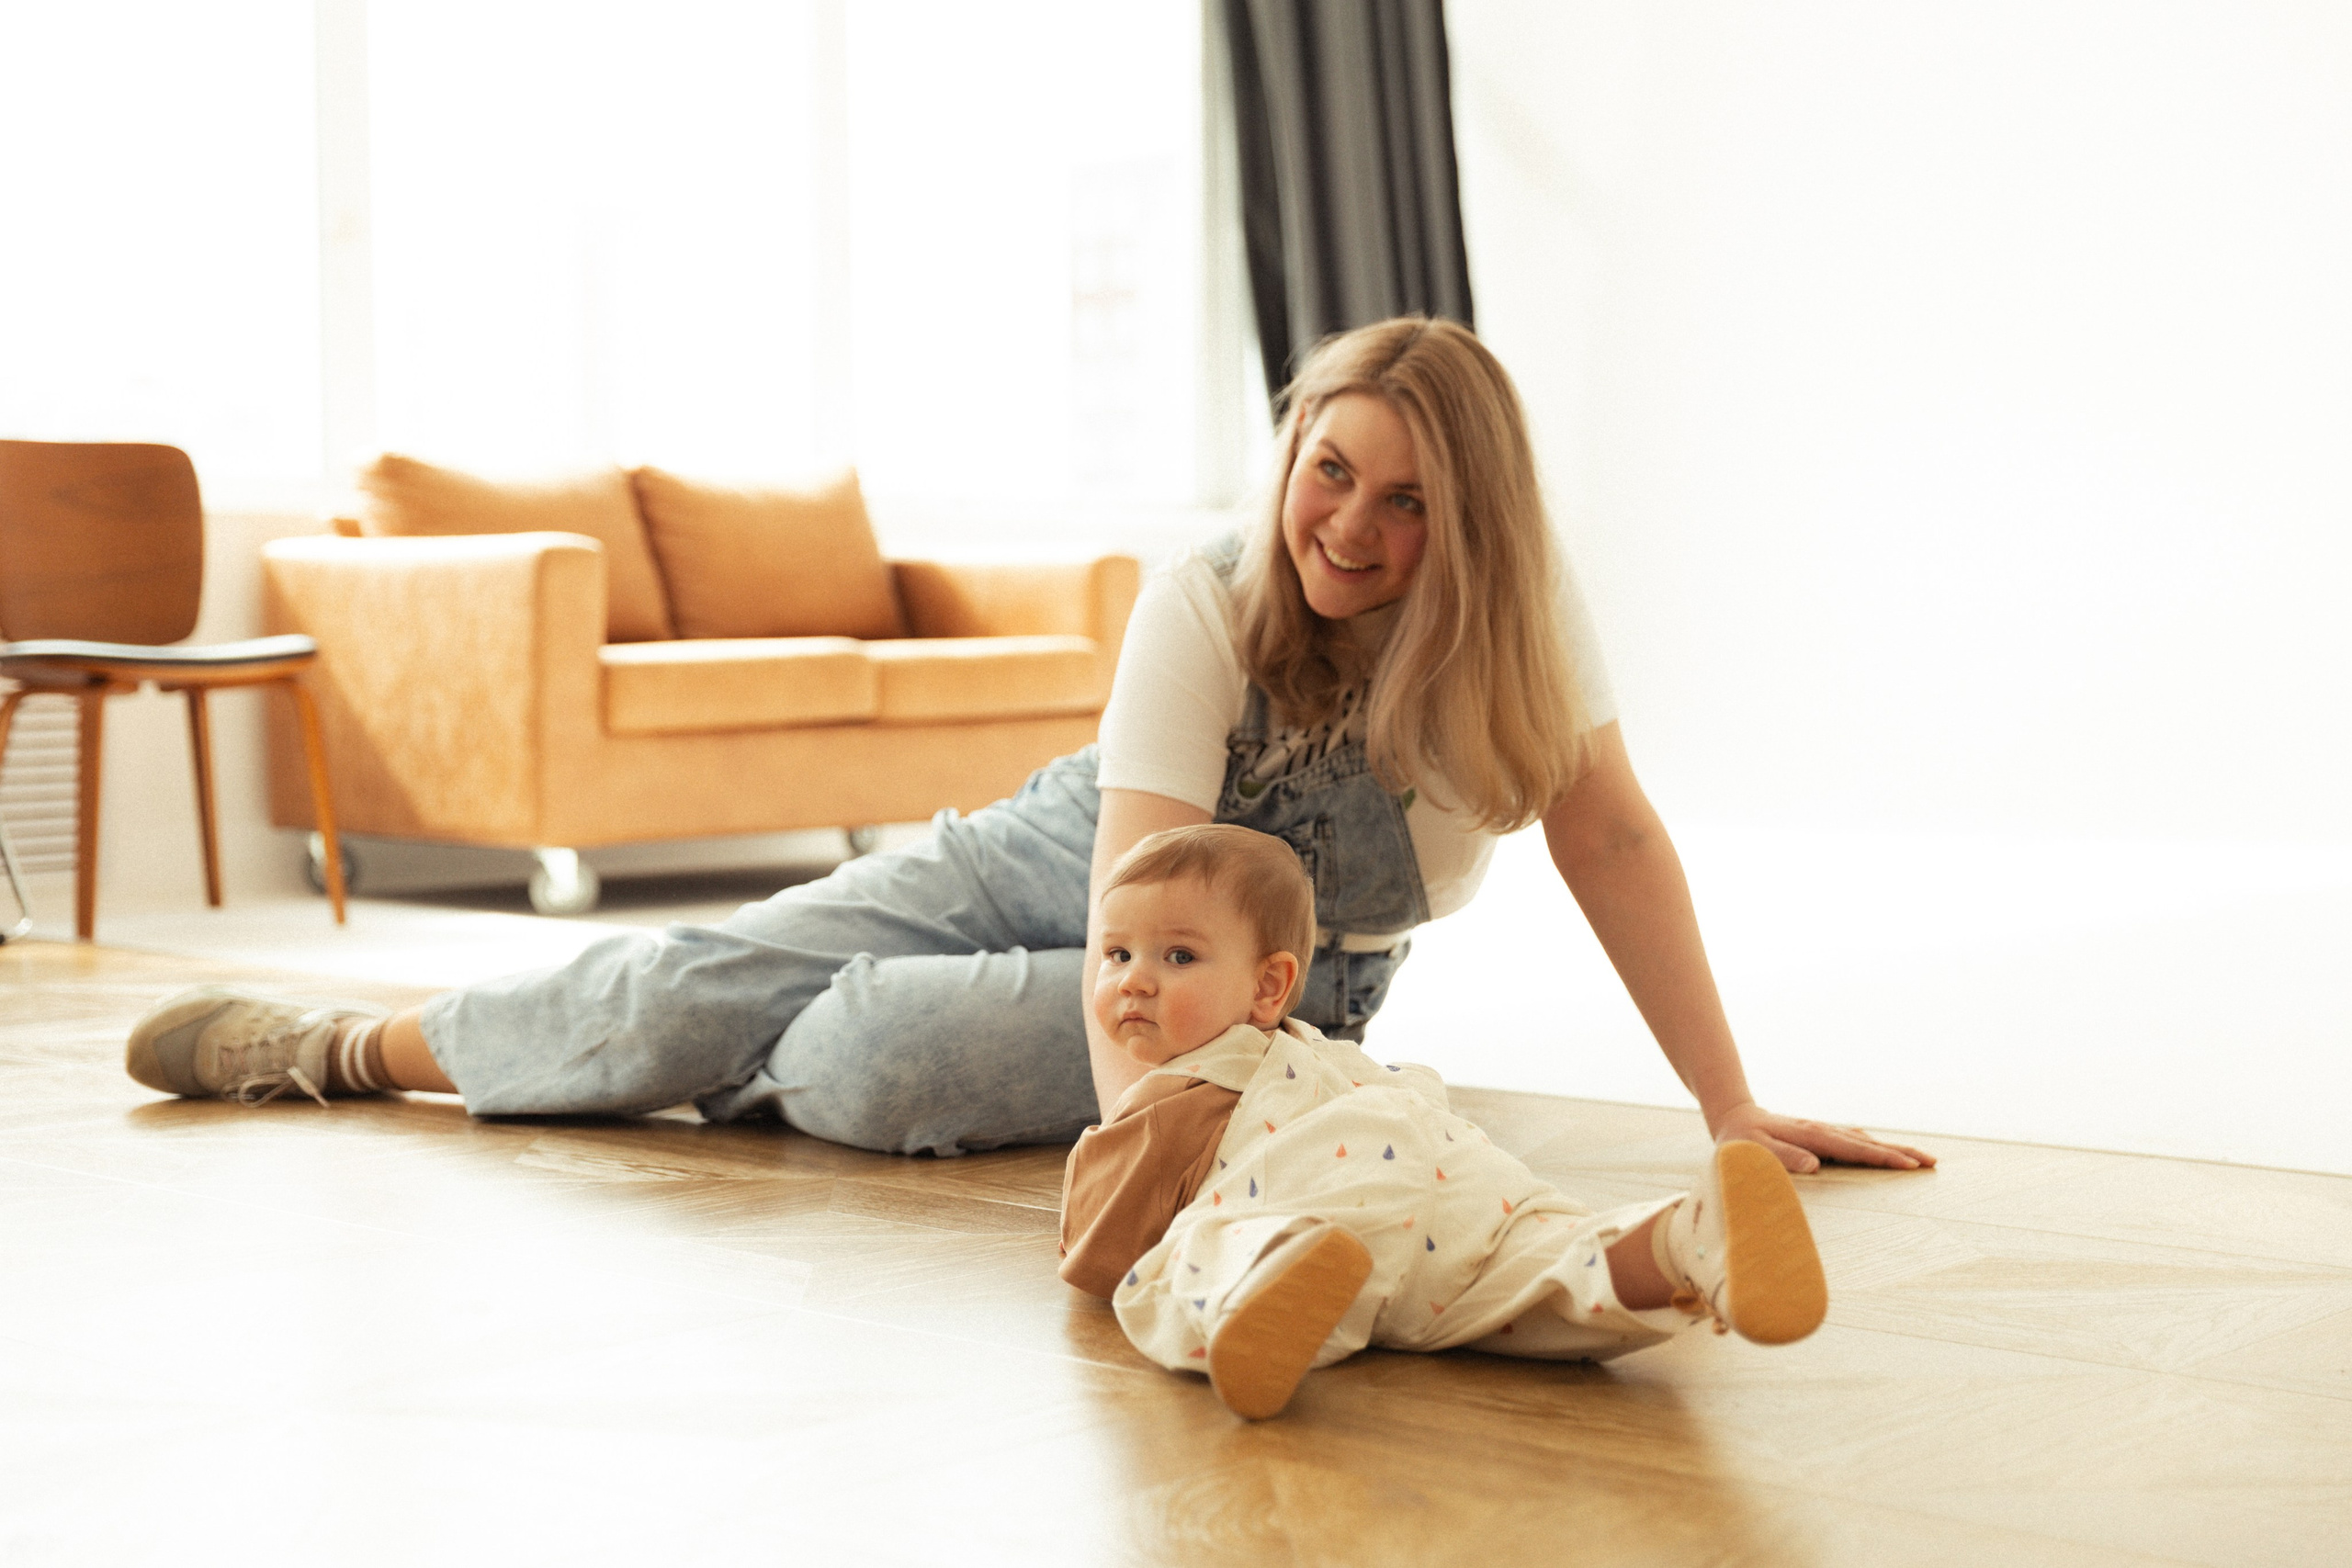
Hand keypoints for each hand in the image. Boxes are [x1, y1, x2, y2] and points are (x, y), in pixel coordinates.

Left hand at [1711, 1102, 1935, 1173]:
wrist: (1734, 1117)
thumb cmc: (1741, 1141)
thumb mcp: (1755, 1151)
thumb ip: (1783, 1157)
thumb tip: (1815, 1165)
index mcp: (1812, 1136)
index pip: (1854, 1150)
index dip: (1883, 1158)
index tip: (1909, 1166)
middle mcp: (1823, 1131)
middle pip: (1869, 1142)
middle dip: (1901, 1152)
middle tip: (1933, 1163)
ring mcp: (1824, 1131)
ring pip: (1865, 1140)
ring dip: (1893, 1149)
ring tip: (1921, 1160)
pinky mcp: (1821, 1135)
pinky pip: (1855, 1142)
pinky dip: (1875, 1147)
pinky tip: (1885, 1152)